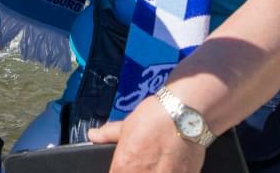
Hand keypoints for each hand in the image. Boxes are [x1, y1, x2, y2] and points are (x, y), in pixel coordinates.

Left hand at [88, 100, 205, 172]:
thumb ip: (108, 135)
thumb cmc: (156, 116)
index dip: (123, 171)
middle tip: (147, 162)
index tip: (129, 166)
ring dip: (157, 171)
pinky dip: (173, 171)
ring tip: (161, 161)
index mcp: (124, 167)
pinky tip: (174, 163)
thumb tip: (93, 135)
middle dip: (140, 171)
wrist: (186, 113)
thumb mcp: (126, 124)